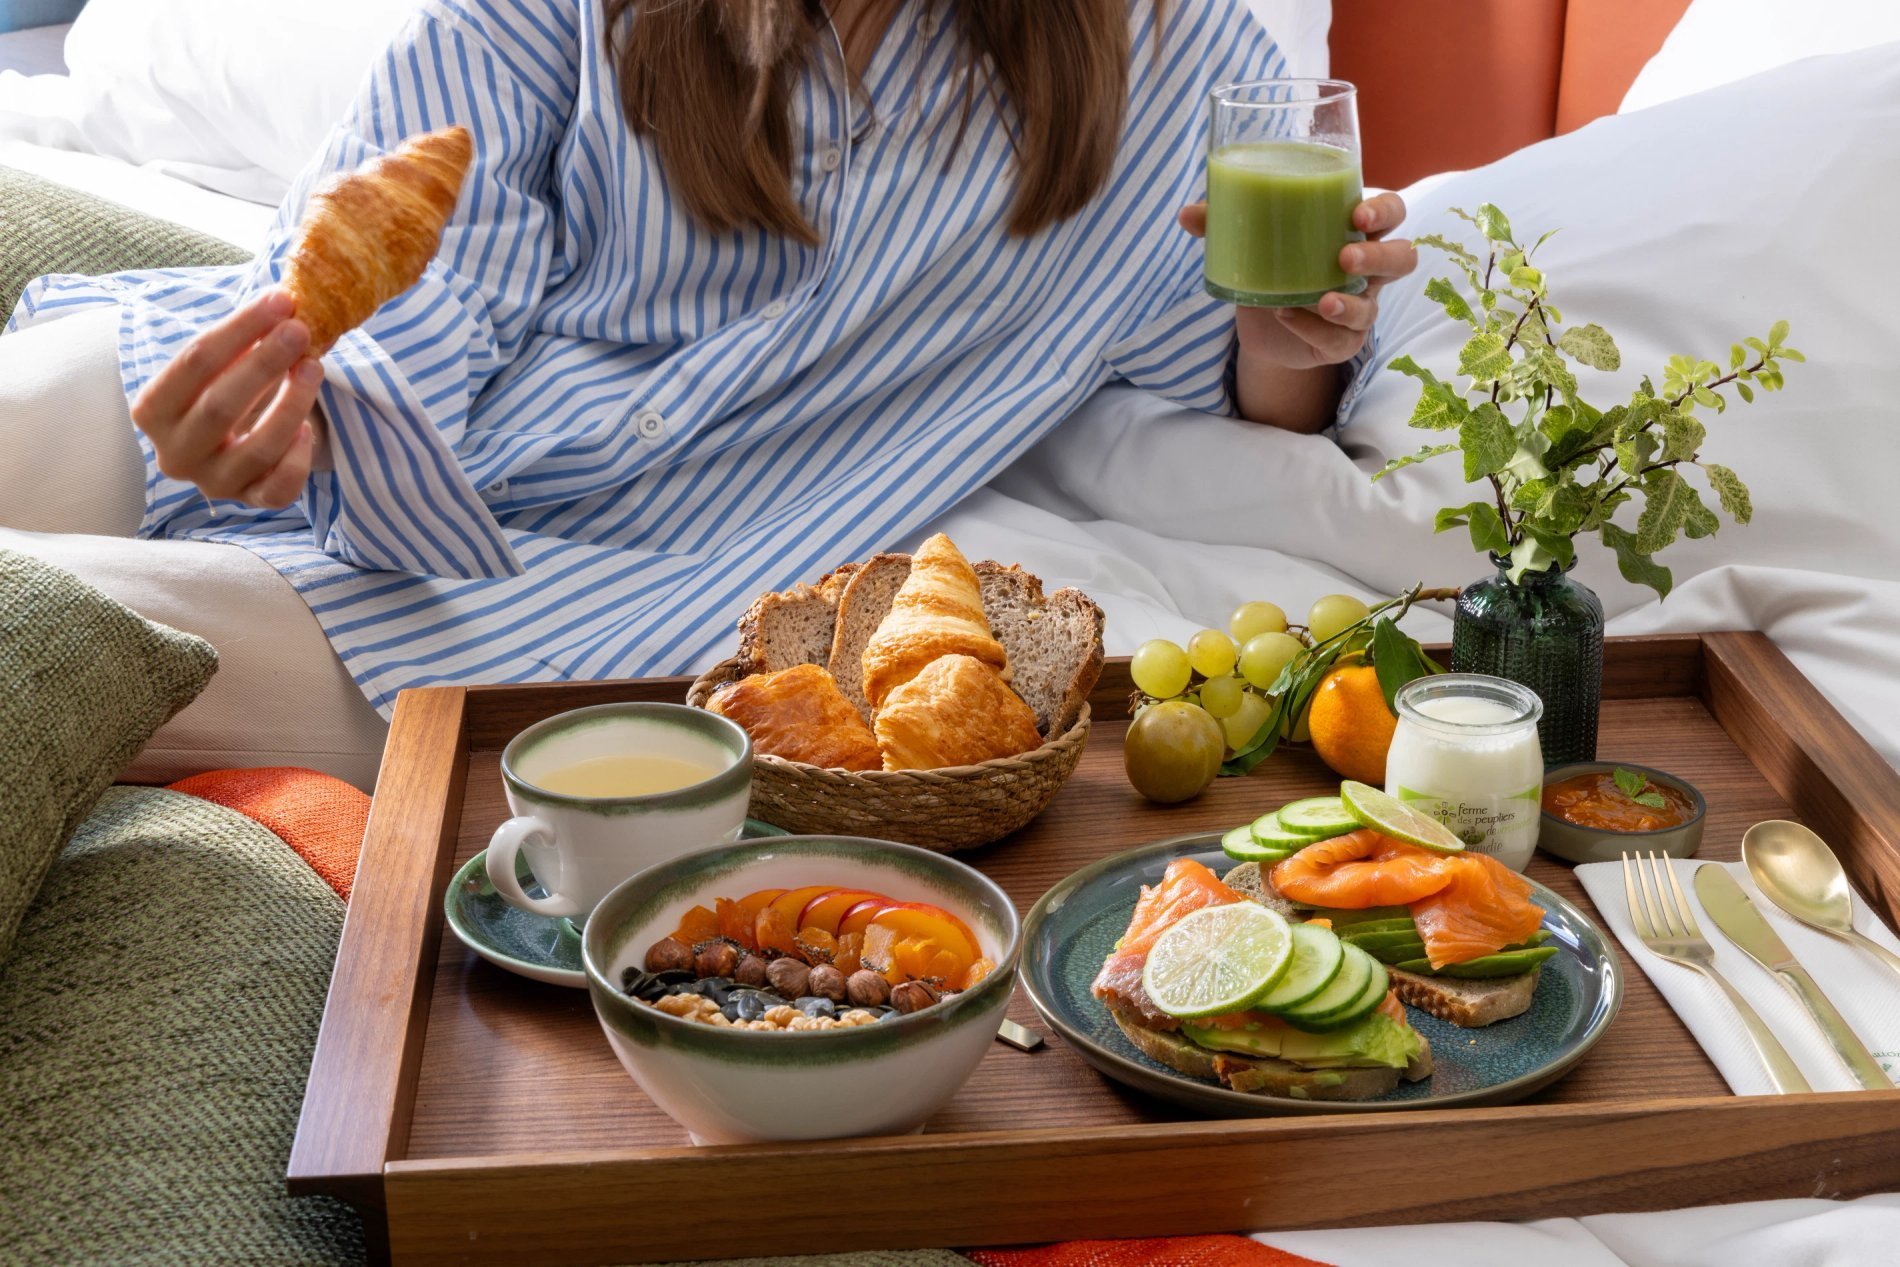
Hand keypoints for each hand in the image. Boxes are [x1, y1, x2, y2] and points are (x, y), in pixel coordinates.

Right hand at [130, 290, 324, 509]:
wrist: (228, 443)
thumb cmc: (221, 389)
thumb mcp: (218, 365)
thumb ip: (241, 340)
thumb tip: (284, 303)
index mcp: (152, 411)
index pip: (194, 363)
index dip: (240, 329)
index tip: (279, 301)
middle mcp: (174, 454)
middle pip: (220, 407)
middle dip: (264, 364)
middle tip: (300, 330)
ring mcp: (212, 483)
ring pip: (256, 449)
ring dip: (291, 404)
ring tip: (314, 367)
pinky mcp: (249, 502)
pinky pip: (278, 489)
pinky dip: (297, 459)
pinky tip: (309, 430)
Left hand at [1179, 191, 1416, 368]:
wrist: (1265, 325)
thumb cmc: (1272, 267)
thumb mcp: (1251, 242)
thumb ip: (1223, 224)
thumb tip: (1187, 213)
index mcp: (1353, 232)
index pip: (1392, 213)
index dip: (1384, 212)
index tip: (1357, 215)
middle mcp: (1367, 271)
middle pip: (1401, 259)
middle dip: (1378, 257)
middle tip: (1344, 258)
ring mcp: (1359, 308)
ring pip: (1374, 308)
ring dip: (1349, 304)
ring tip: (1321, 299)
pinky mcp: (1341, 342)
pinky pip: (1338, 340)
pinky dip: (1311, 328)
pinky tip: (1288, 316)